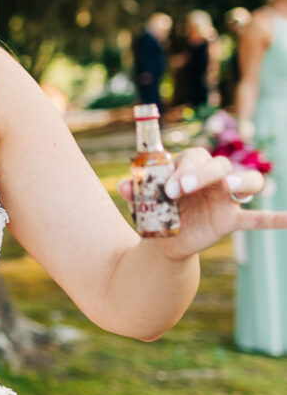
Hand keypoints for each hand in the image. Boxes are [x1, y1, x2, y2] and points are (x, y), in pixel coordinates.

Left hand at [118, 145, 286, 258]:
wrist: (165, 237)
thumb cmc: (157, 208)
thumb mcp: (144, 200)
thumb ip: (136, 191)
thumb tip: (123, 186)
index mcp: (192, 166)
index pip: (194, 158)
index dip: (182, 170)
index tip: (167, 188)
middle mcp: (213, 178)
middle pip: (219, 165)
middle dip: (200, 174)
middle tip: (179, 190)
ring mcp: (227, 198)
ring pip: (247, 182)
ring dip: (241, 182)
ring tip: (229, 187)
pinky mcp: (232, 219)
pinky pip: (257, 218)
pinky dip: (275, 219)